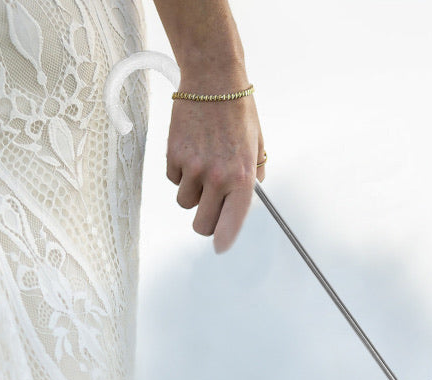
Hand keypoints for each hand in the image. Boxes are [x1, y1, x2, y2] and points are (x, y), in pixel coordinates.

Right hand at [166, 93, 264, 253]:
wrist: (213, 80)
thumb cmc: (238, 114)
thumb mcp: (257, 147)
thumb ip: (254, 177)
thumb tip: (244, 202)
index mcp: (243, 178)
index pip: (231, 223)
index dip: (224, 240)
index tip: (220, 247)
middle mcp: (218, 177)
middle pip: (202, 225)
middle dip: (204, 222)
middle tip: (208, 208)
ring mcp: (194, 168)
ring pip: (185, 203)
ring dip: (192, 193)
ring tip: (202, 166)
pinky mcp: (174, 156)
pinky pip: (174, 181)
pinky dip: (180, 173)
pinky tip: (191, 151)